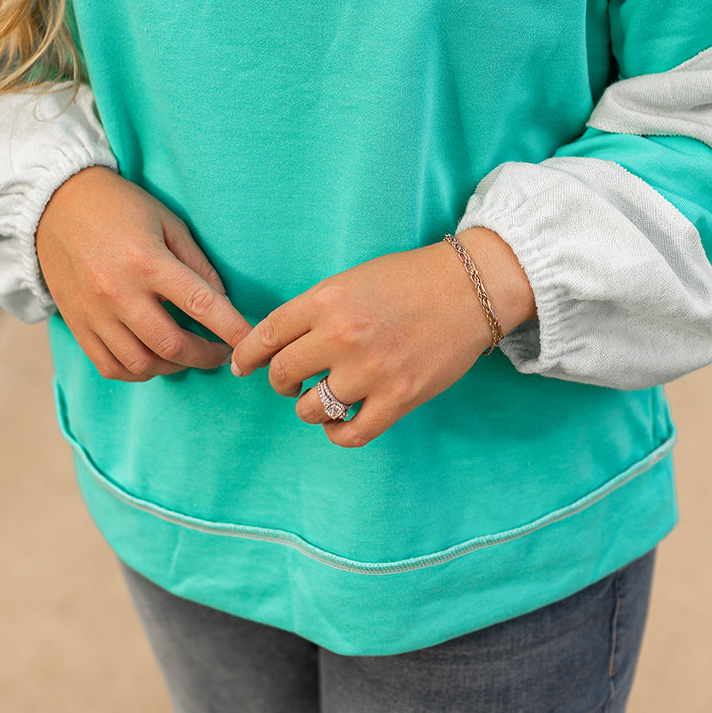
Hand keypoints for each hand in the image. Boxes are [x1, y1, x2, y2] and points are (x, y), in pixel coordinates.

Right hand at [36, 166, 251, 382]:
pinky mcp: (77, 325)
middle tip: (222, 352)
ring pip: (141, 364)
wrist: (55, 206)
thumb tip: (223, 303)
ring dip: (174, 367)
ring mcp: (93, 313)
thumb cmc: (120, 208)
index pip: (200, 304)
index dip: (231, 328)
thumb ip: (198, 264)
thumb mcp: (168, 221)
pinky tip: (154, 359)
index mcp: (146, 260)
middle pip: (171, 346)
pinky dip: (138, 372)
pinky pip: (111, 367)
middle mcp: (118, 292)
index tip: (250, 343)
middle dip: (206, 356)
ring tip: (188, 354)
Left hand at [229, 230, 535, 446]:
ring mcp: (370, 371)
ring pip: (310, 408)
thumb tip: (278, 343)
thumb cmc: (409, 279)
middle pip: (283, 374)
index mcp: (327, 301)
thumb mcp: (352, 280)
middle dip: (279, 381)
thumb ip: (316, 309)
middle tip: (288, 381)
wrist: (469, 289)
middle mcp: (342, 336)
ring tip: (319, 398)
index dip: (247, 355)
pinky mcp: (398, 399)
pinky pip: (351, 433)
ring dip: (307, 406)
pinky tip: (337, 421)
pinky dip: (336, 432)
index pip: (267, 335)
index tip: (242, 366)